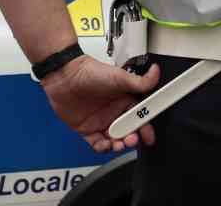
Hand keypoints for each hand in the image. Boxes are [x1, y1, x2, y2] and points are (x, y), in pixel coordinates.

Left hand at [40, 55, 160, 152]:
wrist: (65, 78)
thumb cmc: (91, 73)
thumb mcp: (119, 77)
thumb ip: (140, 81)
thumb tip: (156, 73)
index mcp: (126, 100)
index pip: (141, 117)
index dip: (146, 127)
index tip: (148, 135)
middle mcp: (116, 112)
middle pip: (129, 131)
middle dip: (133, 138)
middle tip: (132, 139)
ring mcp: (102, 122)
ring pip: (115, 140)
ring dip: (119, 145)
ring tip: (119, 144)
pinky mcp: (88, 130)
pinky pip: (98, 144)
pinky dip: (103, 148)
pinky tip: (105, 145)